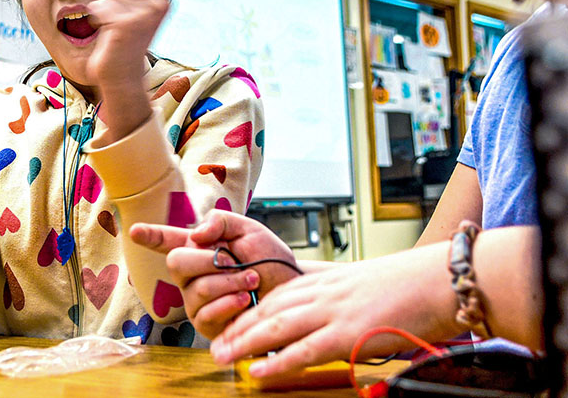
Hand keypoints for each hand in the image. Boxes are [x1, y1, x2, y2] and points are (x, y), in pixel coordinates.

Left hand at [86, 0, 167, 90]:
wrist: (123, 75)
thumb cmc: (127, 42)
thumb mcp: (141, 11)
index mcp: (164, 0)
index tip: (123, 2)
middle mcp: (157, 6)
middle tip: (113, 12)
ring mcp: (142, 15)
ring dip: (102, 6)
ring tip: (109, 22)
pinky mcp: (124, 24)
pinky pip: (100, 5)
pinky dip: (97, 16)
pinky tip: (104, 29)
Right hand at [129, 210, 299, 338]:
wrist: (291, 290)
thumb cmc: (269, 260)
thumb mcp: (249, 230)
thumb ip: (220, 221)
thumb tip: (195, 235)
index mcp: (196, 248)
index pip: (164, 240)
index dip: (149, 236)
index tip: (134, 231)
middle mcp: (189, 275)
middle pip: (176, 262)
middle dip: (208, 261)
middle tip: (235, 262)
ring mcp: (195, 301)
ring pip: (197, 289)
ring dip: (230, 282)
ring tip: (251, 281)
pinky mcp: (206, 324)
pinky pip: (207, 313)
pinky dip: (229, 303)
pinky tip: (245, 300)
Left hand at [209, 241, 458, 377]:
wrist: (438, 281)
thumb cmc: (407, 286)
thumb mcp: (362, 285)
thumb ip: (338, 299)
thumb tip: (326, 320)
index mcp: (326, 281)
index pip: (275, 295)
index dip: (248, 311)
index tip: (228, 324)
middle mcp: (323, 294)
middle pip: (268, 310)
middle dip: (237, 327)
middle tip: (214, 343)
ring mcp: (333, 313)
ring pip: (277, 328)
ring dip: (245, 343)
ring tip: (223, 356)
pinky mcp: (349, 334)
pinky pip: (304, 351)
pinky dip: (278, 363)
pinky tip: (259, 372)